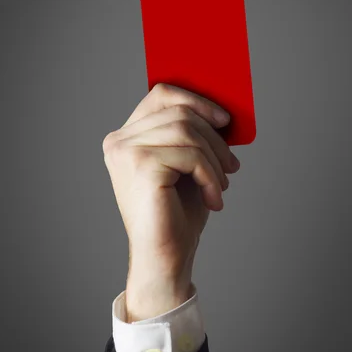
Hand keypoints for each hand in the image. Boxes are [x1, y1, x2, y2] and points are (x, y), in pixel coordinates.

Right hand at [102, 83, 239, 320]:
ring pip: (187, 131)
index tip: (224, 120)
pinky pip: (191, 155)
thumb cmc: (174, 213)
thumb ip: (192, 135)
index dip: (196, 100)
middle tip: (231, 164)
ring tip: (222, 184)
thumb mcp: (185, 165)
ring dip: (215, 159)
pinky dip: (211, 177)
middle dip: (214, 137)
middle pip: (179, 112)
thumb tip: (221, 112)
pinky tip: (214, 199)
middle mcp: (119, 142)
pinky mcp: (142, 166)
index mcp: (125, 138)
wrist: (164, 256)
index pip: (160, 95)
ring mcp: (127, 152)